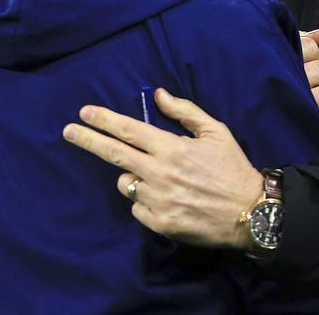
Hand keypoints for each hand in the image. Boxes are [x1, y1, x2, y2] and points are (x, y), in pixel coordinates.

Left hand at [62, 88, 263, 248]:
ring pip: (126, 183)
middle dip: (88, 140)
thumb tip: (158, 95)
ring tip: (159, 179)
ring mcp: (157, 200)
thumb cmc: (232, 168)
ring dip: (132, 177)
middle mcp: (160, 173)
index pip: (129, 130)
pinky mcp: (159, 223)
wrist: (250, 212)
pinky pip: (137, 209)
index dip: (104, 120)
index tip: (84, 112)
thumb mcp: (216, 132)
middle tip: (68, 131)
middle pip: (114, 154)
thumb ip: (185, 112)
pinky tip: (168, 200)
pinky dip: (145, 202)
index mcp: (172, 148)